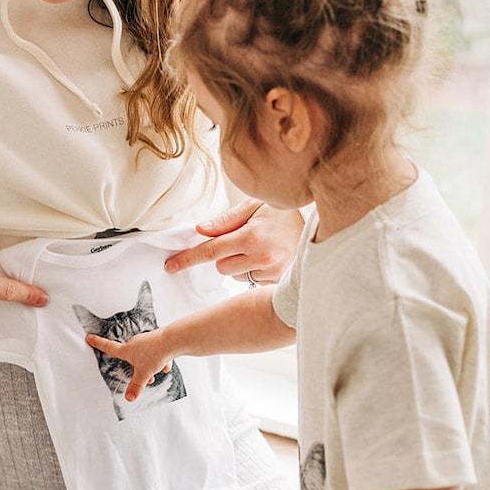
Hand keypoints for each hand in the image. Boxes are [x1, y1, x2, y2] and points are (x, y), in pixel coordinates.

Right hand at [84, 328, 174, 402]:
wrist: (173, 340)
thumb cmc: (155, 354)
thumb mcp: (144, 374)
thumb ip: (136, 386)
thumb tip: (128, 398)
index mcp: (127, 350)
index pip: (109, 347)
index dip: (98, 343)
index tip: (89, 337)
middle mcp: (135, 342)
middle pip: (130, 356)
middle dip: (136, 367)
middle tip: (146, 377)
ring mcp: (146, 339)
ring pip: (144, 354)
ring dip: (149, 364)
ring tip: (159, 371)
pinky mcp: (157, 339)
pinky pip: (156, 351)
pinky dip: (160, 359)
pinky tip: (167, 366)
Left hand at [164, 199, 303, 284]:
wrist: (319, 227)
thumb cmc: (283, 213)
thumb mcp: (254, 206)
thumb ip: (225, 220)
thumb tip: (199, 230)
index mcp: (251, 237)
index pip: (210, 251)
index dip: (187, 259)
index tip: (170, 266)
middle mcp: (261, 257)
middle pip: (220, 266)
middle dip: (223, 254)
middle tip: (241, 239)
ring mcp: (271, 273)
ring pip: (234, 275)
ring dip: (237, 263)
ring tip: (258, 246)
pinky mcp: (277, 282)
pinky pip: (250, 281)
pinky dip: (252, 270)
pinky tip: (266, 257)